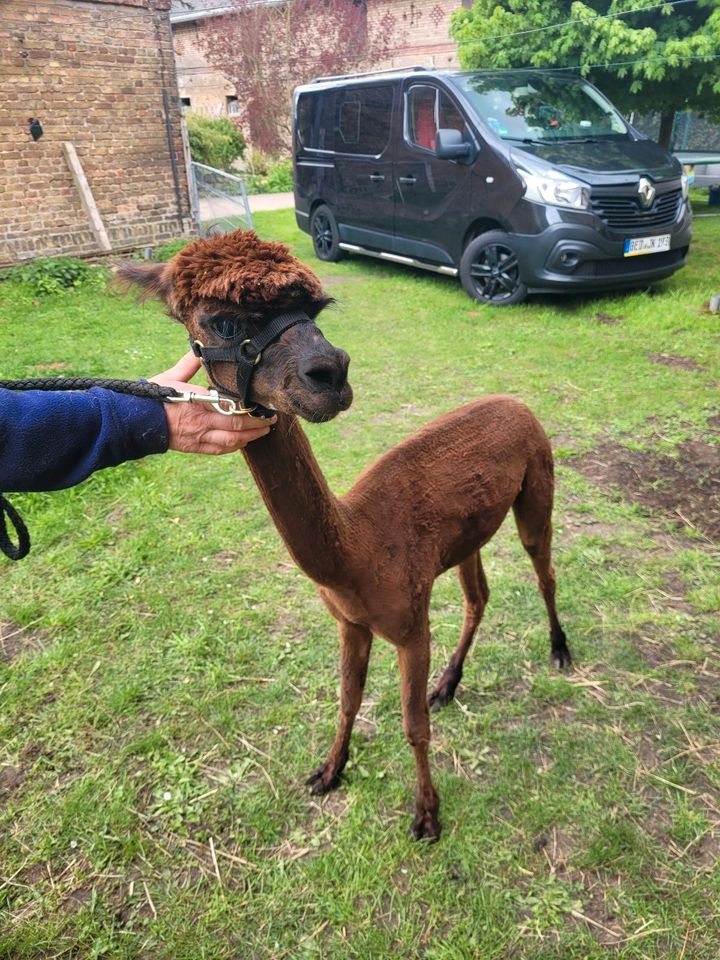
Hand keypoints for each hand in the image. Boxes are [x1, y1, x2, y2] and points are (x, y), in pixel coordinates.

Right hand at [150, 352, 273, 453]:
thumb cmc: (153, 397)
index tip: (262, 402)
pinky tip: (243, 442)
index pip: (230, 405)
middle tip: (271, 419)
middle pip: (237, 425)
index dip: (249, 407)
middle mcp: (201, 422)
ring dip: (250, 437)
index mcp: (198, 401)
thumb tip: (199, 348)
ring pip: (232, 441)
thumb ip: (189, 365)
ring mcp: (199, 437)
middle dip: (257, 423)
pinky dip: (234, 447)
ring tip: (263, 431)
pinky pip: (219, 450)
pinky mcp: (194, 448)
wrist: (136, 422)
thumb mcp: (171, 377)